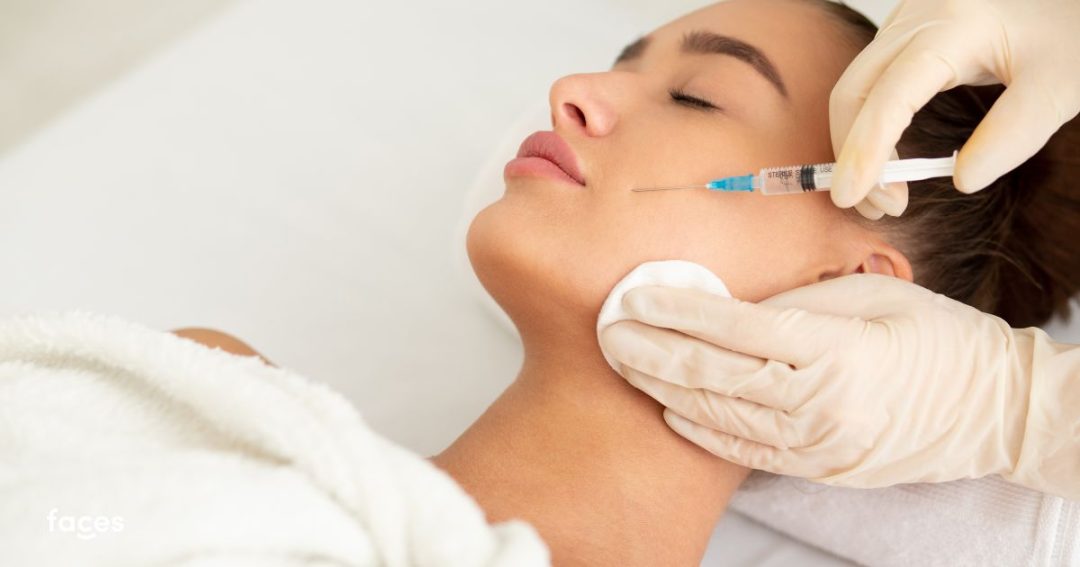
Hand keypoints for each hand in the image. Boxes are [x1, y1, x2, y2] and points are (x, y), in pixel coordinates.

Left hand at [599, 274, 1079, 497]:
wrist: (987, 407)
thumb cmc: (931, 335)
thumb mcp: (868, 294)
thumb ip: (796, 300)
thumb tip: (726, 296)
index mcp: (833, 346)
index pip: (734, 327)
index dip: (678, 312)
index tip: (635, 297)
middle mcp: (820, 400)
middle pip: (714, 374)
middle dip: (652, 351)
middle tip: (608, 330)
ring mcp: (817, 441)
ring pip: (720, 414)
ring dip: (664, 388)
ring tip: (625, 363)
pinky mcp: (818, 465)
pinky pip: (746, 451)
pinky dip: (702, 431)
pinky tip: (668, 410)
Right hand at [829, 0, 1079, 216]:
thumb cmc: (1072, 29)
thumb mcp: (1062, 83)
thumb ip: (1014, 133)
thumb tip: (962, 180)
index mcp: (954, 27)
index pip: (890, 96)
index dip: (865, 151)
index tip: (853, 197)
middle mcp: (919, 18)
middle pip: (855, 91)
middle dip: (853, 154)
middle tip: (882, 207)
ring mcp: (909, 20)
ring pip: (856, 87)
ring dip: (857, 143)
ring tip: (886, 191)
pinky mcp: (910, 31)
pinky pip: (872, 82)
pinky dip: (868, 125)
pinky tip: (889, 157)